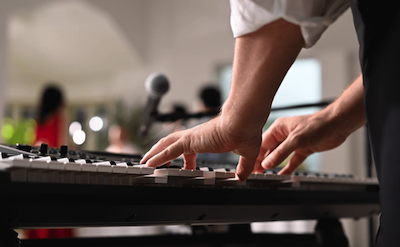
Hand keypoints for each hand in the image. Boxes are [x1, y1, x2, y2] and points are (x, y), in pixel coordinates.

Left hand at [140, 115, 261, 180]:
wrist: (244, 122)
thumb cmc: (246, 132)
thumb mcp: (246, 154)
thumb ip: (244, 166)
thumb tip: (242, 177)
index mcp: (206, 139)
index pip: (190, 149)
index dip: (186, 161)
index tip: (187, 170)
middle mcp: (196, 136)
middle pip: (172, 143)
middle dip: (161, 153)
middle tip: (154, 163)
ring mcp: (191, 137)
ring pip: (165, 144)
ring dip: (154, 153)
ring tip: (145, 162)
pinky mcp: (189, 140)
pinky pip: (168, 151)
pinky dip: (157, 157)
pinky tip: (149, 164)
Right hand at [254, 112, 347, 174]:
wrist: (337, 125)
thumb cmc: (317, 125)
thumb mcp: (296, 140)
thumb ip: (280, 153)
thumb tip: (267, 163)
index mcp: (279, 128)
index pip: (262, 143)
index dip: (255, 155)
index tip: (249, 165)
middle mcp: (284, 135)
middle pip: (269, 150)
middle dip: (262, 161)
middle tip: (254, 173)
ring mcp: (294, 143)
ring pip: (279, 157)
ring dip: (273, 165)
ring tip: (264, 175)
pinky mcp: (303, 149)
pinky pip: (292, 161)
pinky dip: (287, 168)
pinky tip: (281, 175)